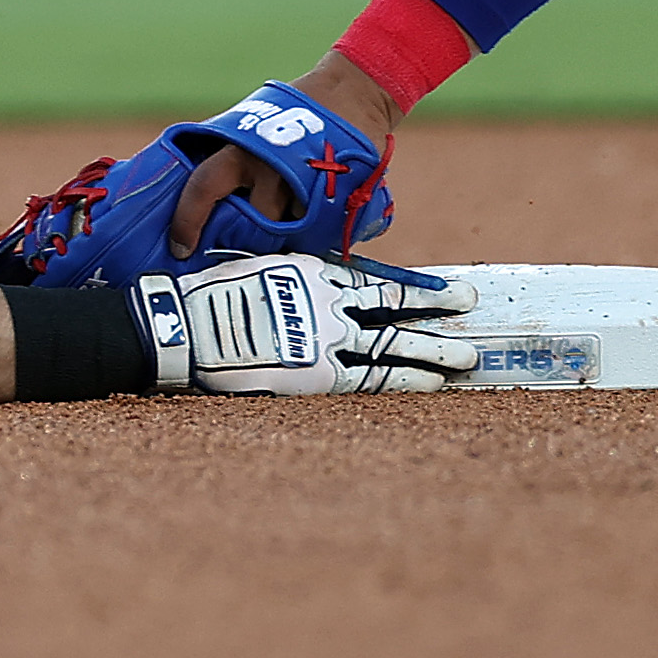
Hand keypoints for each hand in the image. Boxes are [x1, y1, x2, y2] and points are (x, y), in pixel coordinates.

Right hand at [150, 254, 473, 394]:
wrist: (186, 327)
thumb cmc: (211, 298)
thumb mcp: (256, 272)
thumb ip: (290, 280)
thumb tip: (305, 287)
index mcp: (314, 273)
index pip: (376, 281)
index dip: (414, 288)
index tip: (445, 291)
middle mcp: (329, 301)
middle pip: (395, 307)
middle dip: (436, 311)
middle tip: (471, 311)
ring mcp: (328, 337)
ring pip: (394, 343)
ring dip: (434, 349)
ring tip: (466, 357)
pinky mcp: (320, 373)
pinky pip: (373, 377)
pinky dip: (407, 379)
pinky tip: (433, 384)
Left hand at [166, 53, 401, 258]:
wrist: (355, 93)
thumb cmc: (297, 109)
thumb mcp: (253, 125)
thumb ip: (229, 158)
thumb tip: (198, 198)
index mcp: (242, 147)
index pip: (203, 186)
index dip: (187, 221)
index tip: (180, 247)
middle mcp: (270, 167)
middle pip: (249, 224)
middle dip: (246, 237)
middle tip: (245, 240)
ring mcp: (305, 186)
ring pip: (283, 234)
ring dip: (281, 235)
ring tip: (286, 222)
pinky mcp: (336, 201)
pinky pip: (314, 234)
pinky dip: (308, 232)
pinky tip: (313, 216)